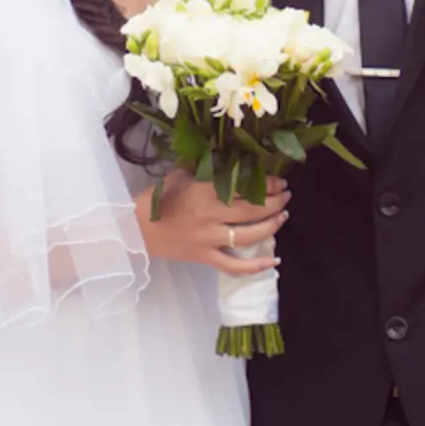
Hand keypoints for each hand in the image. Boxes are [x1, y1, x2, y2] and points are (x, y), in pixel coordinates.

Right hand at [136, 169, 289, 274]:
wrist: (138, 229)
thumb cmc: (159, 199)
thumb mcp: (181, 175)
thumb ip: (205, 168)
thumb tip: (228, 158)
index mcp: (205, 192)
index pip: (244, 187)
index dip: (267, 184)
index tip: (279, 180)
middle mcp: (211, 216)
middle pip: (252, 210)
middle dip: (275, 202)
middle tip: (286, 195)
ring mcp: (209, 239)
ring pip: (249, 236)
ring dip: (271, 226)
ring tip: (283, 216)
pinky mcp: (206, 258)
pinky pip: (234, 266)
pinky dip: (255, 267)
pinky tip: (274, 262)